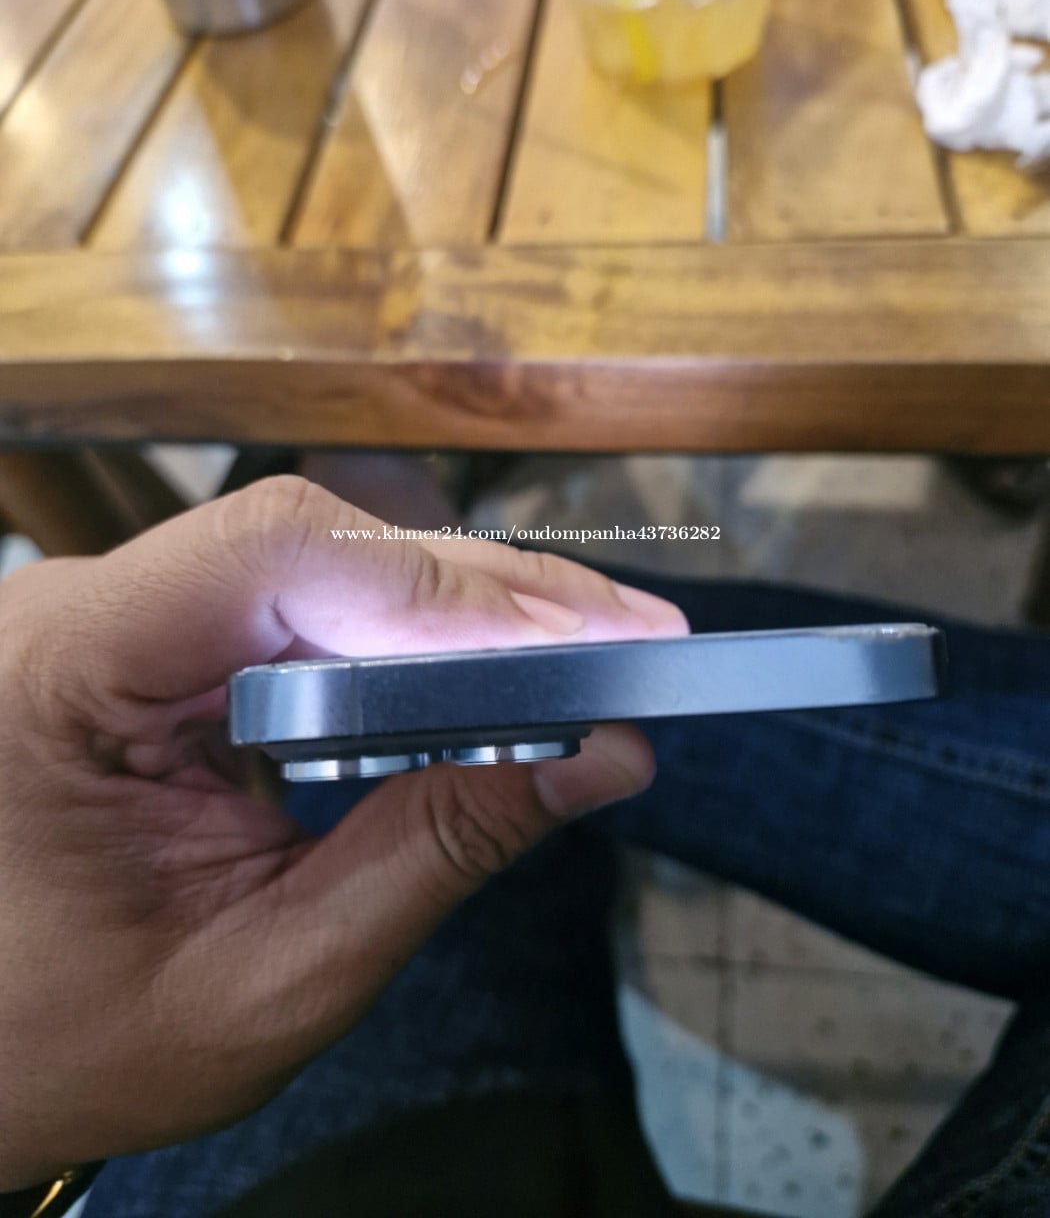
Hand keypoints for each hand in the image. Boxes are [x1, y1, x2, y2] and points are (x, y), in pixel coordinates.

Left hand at [0, 477, 685, 1188]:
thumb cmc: (73, 1039)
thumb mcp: (274, 977)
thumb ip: (438, 851)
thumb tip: (601, 756)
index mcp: (62, 673)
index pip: (273, 557)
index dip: (442, 587)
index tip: (582, 645)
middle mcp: (80, 608)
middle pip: (318, 542)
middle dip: (487, 596)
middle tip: (635, 641)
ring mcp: (116, 609)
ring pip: (324, 559)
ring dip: (461, 609)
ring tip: (591, 652)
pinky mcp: (158, 632)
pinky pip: (303, 599)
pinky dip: (407, 633)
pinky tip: (492, 663)